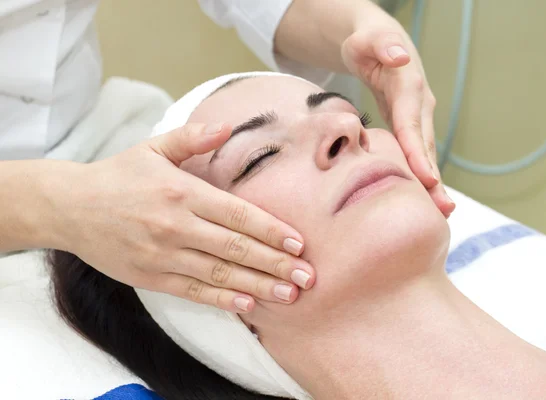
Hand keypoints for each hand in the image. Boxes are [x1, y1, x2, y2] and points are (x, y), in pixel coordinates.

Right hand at [53, 123, 314, 312]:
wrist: (70, 207)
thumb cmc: (117, 176)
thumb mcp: (154, 148)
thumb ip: (193, 138)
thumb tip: (225, 126)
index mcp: (182, 192)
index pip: (237, 214)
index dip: (271, 230)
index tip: (299, 243)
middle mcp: (176, 225)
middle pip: (236, 248)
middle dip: (276, 263)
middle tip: (308, 276)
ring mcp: (163, 255)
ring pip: (219, 274)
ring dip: (258, 285)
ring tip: (289, 294)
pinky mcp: (150, 277)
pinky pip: (193, 292)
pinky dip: (222, 300)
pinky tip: (248, 305)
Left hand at [341, 28, 454, 217]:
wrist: (377, 44)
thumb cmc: (366, 43)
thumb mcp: (367, 39)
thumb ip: (381, 45)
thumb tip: (400, 56)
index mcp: (408, 87)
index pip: (412, 124)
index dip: (417, 152)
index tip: (426, 179)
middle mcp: (419, 105)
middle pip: (425, 146)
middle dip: (434, 177)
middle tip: (442, 208)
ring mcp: (418, 117)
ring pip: (426, 154)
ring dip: (434, 183)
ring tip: (442, 212)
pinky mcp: (411, 126)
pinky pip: (417, 154)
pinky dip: (422, 176)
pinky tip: (427, 199)